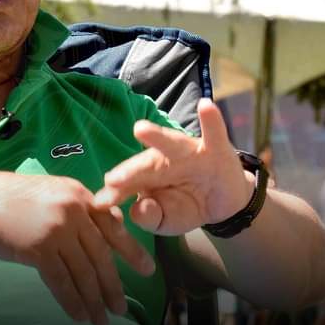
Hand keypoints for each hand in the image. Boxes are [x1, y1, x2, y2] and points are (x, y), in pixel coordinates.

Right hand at [0, 173, 155, 324]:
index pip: (112, 226)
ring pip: (84, 272)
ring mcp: (57, 230)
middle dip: (113, 285)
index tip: (146, 270)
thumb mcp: (51, 194)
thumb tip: (101, 234)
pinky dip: (72, 302)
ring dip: (94, 300)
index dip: (131, 251)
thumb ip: (76, 211)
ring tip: (102, 321)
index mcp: (79, 195)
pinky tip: (79, 317)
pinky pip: (62, 282)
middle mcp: (73, 211)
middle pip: (101, 255)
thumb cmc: (11, 199)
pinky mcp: (39, 249)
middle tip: (122, 309)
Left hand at [94, 98, 251, 234]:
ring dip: (156, 135)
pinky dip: (211, 120)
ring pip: (171, 143)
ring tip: (139, 129)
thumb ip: (151, 218)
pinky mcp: (215, 149)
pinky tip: (205, 106)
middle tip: (112, 179)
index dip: (116, 193)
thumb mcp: (167, 219)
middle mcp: (163, 160)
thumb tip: (138, 209)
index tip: (101, 203)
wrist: (223, 203)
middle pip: (143, 164)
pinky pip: (213, 133)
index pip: (128, 183)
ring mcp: (188, 152)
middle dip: (129, 171)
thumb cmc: (187, 206)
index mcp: (147, 177)